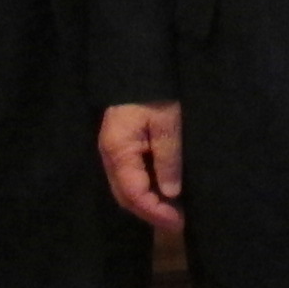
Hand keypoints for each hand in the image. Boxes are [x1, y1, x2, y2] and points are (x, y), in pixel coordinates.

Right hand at [101, 101, 185, 230]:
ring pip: (125, 189)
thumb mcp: (168, 123)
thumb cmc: (154, 92)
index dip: (155, 212)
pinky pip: (129, 177)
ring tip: (172, 210)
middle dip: (150, 212)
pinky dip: (144, 189)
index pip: (134, 194)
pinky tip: (162, 191)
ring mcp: (113, 151)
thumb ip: (168, 158)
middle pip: (125, 196)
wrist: (137, 65)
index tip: (178, 222)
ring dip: (147, 203)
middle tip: (177, 221)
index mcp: (119, 151)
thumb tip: (170, 192)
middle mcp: (110, 156)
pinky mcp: (120, 146)